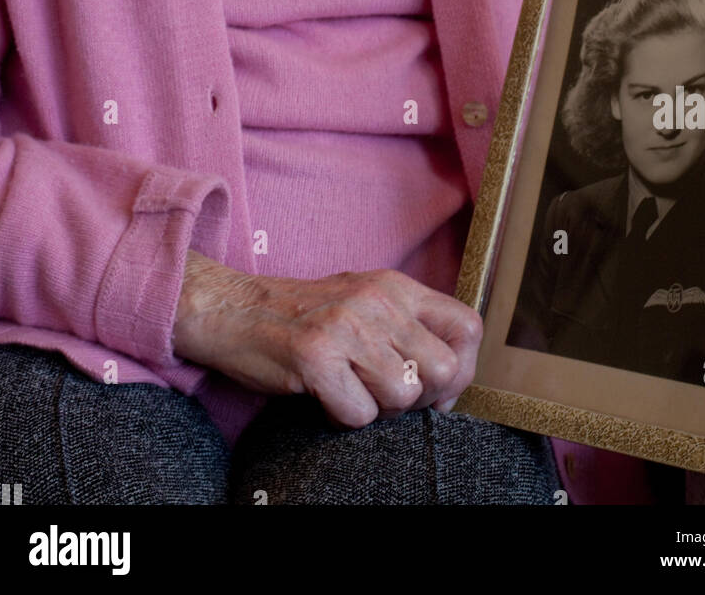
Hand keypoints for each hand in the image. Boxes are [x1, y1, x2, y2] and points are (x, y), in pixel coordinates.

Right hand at [172, 250, 482, 427]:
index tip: (437, 390)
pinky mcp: (316, 357)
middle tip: (390, 398)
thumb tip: (452, 375)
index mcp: (396, 286)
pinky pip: (359, 414)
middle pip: (445, 368)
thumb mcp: (365, 301)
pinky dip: (344, 417)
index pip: (468, 326)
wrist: (236, 309)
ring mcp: (347, 327)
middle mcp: (378, 301)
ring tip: (353, 392)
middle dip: (425, 398)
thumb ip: (409, 326)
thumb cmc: (305, 315)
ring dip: (381, 409)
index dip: (464, 368)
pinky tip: (325, 396)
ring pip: (405, 395)